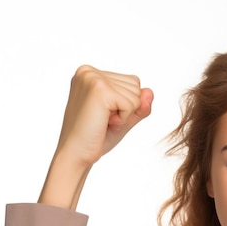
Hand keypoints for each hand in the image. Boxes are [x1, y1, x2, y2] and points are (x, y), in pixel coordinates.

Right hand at [39, 66, 152, 209]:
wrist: (76, 154)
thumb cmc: (95, 137)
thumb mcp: (123, 118)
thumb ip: (139, 105)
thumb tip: (150, 92)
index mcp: (90, 73)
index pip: (131, 82)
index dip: (126, 105)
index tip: (104, 115)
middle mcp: (89, 71)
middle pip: (136, 85)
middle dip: (127, 109)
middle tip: (103, 120)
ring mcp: (93, 78)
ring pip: (136, 95)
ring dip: (125, 115)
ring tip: (103, 121)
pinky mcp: (100, 89)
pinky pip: (132, 104)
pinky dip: (124, 119)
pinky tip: (105, 123)